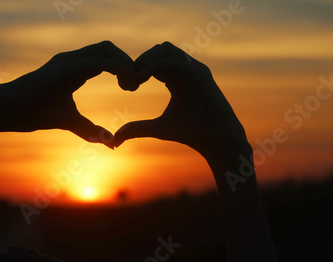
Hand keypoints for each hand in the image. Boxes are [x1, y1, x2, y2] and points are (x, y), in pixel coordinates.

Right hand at [0, 41, 138, 147]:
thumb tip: (110, 142)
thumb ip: (90, 130)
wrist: (11, 110)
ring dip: (125, 63)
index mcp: (76, 68)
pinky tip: (125, 82)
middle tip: (135, 86)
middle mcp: (74, 60)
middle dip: (128, 63)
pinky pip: (99, 61)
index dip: (124, 69)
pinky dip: (117, 67)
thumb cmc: (35, 113)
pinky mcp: (66, 66)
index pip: (107, 58)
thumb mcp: (70, 122)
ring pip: (107, 49)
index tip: (132, 88)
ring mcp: (69, 60)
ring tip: (131, 85)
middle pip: (110, 49)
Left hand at [113, 42, 248, 158]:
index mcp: (176, 78)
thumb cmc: (191, 134)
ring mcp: (194, 69)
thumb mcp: (158, 129)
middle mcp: (185, 70)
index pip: (153, 60)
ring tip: (135, 79)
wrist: (217, 141)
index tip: (125, 86)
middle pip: (157, 50)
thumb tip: (115, 140)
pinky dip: (155, 65)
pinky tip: (142, 79)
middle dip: (138, 61)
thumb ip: (138, 129)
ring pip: (165, 49)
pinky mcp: (200, 74)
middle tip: (127, 82)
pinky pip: (174, 61)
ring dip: (145, 60)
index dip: (136, 68)